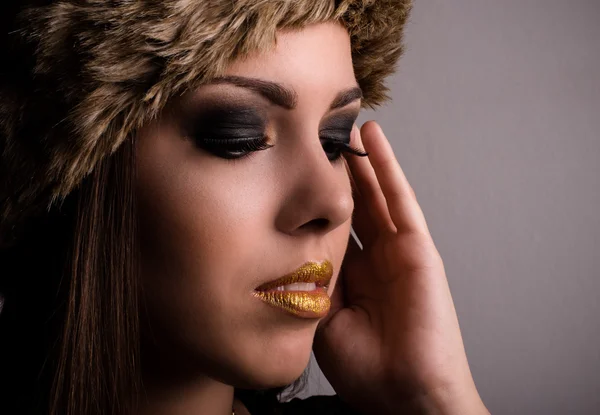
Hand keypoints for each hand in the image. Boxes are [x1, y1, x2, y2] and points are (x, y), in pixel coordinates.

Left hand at [313, 121, 488, 414]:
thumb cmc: (365, 368)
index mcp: (350, 276)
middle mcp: (373, 257)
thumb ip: (310, 279)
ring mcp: (397, 249)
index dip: (310, 199)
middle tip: (314, 135)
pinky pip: (399, 200)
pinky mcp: (418, 248)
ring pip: (374, 192)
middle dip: (334, 171)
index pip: (328, 226)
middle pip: (350, 202)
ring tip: (342, 122)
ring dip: (359, 157)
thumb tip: (287, 248)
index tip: (286, 171)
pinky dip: (387, 166)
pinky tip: (373, 137)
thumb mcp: (321, 319)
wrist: (404, 392)